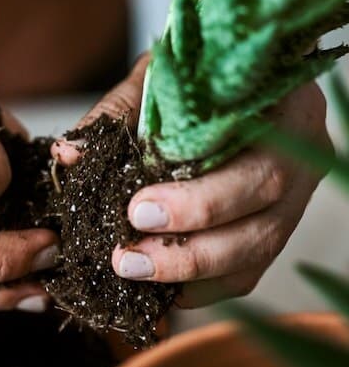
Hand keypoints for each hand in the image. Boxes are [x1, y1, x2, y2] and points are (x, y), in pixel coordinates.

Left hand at [51, 54, 329, 307]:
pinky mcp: (271, 231)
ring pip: (254, 256)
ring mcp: (291, 202)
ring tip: (133, 272)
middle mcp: (298, 162)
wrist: (232, 77)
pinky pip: (244, 275)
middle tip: (127, 256)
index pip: (256, 167)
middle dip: (188, 248)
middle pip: (259, 224)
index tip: (137, 211)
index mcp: (284, 114)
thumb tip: (68, 155)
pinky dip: (201, 287)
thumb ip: (117, 114)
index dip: (201, 200)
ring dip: (190, 274)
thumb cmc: (198, 79)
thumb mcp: (161, 79)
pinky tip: (161, 288)